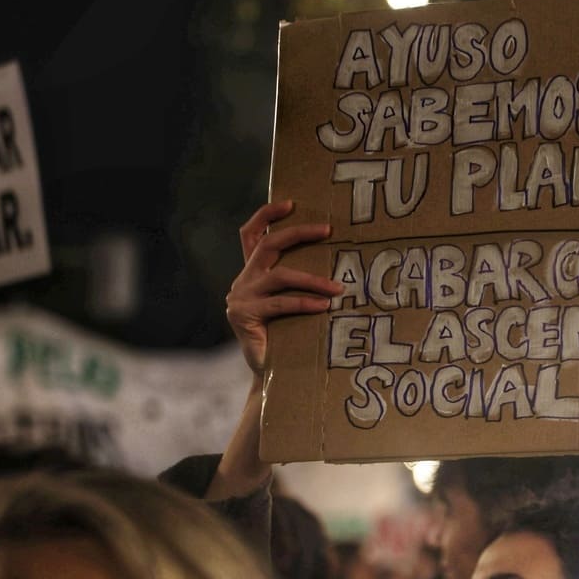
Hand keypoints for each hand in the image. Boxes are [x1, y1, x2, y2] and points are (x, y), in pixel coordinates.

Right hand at [225, 200, 344, 376]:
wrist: (271, 376)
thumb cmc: (288, 339)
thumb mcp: (291, 305)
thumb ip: (300, 284)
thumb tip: (338, 264)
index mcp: (251, 274)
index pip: (251, 234)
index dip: (267, 215)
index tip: (291, 202)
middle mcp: (243, 281)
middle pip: (268, 245)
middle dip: (299, 233)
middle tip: (328, 231)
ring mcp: (240, 297)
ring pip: (280, 276)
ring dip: (313, 279)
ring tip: (338, 287)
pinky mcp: (243, 315)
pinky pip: (280, 304)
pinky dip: (305, 303)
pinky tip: (324, 307)